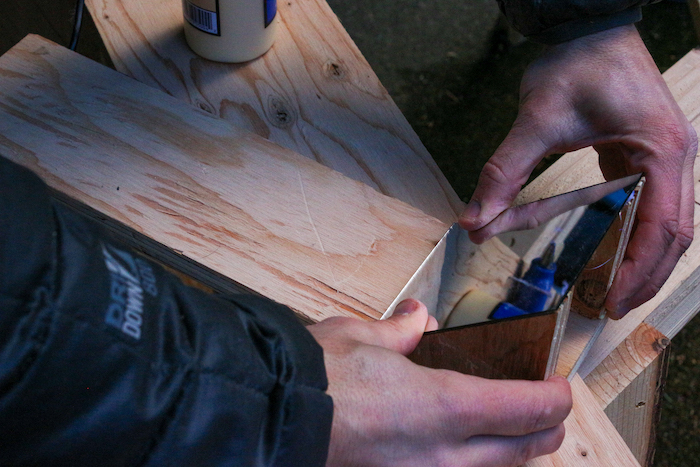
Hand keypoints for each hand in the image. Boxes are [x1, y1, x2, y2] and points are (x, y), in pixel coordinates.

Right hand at [308, 299, 571, 466]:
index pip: (530, 409)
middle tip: (549, 410)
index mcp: (447, 407)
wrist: (271, 418)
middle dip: (547, 429)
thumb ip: (400, 330)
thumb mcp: (363, 336)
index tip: (561, 385)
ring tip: (511, 431)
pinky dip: (474, 462)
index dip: (556, 396)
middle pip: (526, 450)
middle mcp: (447, 456)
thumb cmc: (318, 377)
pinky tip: (461, 447)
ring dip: (512, 452)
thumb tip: (416, 317)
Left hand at [459, 24, 696, 318]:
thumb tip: (473, 221)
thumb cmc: (575, 64)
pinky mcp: (646, 154)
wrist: (589, 28)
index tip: (612, 303)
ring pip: (667, 222)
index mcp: (662, 149)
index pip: (663, 225)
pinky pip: (649, 203)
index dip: (640, 271)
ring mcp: (665, 156)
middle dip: (646, 275)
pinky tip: (610, 252)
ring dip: (644, 259)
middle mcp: (675, 156)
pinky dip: (633, 233)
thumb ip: (505, 172)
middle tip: (611, 308)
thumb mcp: (537, 120)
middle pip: (674, 232)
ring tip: (614, 291)